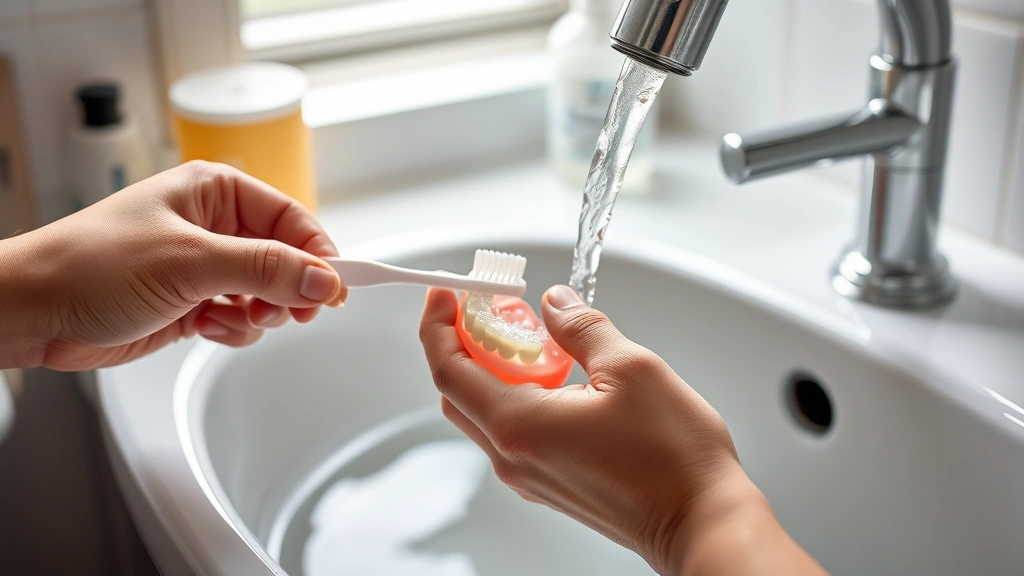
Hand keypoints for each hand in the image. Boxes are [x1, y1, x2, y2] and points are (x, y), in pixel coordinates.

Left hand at [0, 161, 345, 370]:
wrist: (35, 311)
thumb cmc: (92, 264)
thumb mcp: (192, 261)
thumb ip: (266, 270)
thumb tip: (325, 279)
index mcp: (217, 192)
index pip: (293, 219)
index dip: (318, 254)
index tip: (336, 289)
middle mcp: (215, 226)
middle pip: (286, 259)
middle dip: (287, 291)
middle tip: (284, 312)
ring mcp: (205, 267)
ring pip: (267, 294)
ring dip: (257, 315)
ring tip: (227, 318)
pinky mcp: (193, 303)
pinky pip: (240, 319)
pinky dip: (232, 330)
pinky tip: (202, 329)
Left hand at [419, 285, 826, 574]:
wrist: (700, 521)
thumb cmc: (674, 460)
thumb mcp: (631, 368)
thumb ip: (582, 328)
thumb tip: (556, 304)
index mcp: (521, 425)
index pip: (449, 368)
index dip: (439, 324)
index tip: (445, 293)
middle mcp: (514, 456)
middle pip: (458, 391)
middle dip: (462, 342)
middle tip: (488, 307)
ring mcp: (529, 475)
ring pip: (483, 412)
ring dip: (491, 368)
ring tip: (527, 335)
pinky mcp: (549, 483)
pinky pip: (511, 431)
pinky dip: (514, 394)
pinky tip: (553, 375)